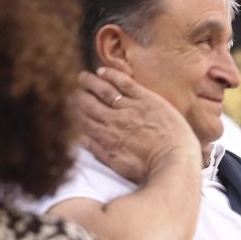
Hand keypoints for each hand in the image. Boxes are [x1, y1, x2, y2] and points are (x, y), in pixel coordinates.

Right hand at [72, 67, 199, 183]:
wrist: (174, 160)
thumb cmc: (149, 168)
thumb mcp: (117, 164)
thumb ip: (98, 150)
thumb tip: (80, 139)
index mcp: (106, 136)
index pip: (83, 119)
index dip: (72, 111)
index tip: (66, 105)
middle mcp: (114, 119)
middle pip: (90, 103)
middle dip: (78, 95)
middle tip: (71, 88)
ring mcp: (130, 107)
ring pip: (104, 90)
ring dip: (91, 82)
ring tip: (83, 76)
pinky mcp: (147, 99)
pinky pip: (125, 83)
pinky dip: (112, 75)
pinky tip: (103, 71)